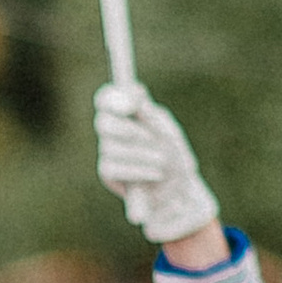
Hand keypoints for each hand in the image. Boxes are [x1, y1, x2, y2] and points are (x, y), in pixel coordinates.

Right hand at [93, 83, 218, 246]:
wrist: (178, 189)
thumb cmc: (172, 154)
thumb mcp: (167, 130)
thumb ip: (150, 115)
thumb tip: (136, 93)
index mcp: (125, 112)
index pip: (105, 99)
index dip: (115, 99)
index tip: (134, 103)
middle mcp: (111, 130)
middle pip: (102, 123)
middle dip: (128, 130)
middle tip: (151, 138)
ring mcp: (107, 151)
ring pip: (110, 148)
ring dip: (141, 154)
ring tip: (162, 163)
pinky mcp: (107, 174)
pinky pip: (113, 169)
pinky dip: (136, 171)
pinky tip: (155, 175)